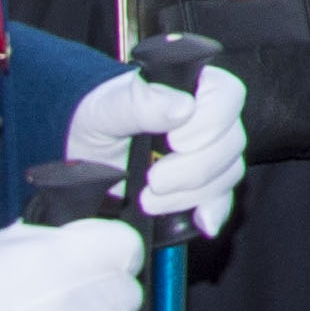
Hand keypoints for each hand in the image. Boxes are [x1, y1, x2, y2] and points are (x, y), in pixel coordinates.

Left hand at [67, 59, 250, 239]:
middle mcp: (210, 119)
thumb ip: (141, 102)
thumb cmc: (96, 118)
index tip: (176, 141)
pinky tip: (199, 221)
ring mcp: (209, 154)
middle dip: (194, 168)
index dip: (212, 121)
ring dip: (192, 193)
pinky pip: (222, 199)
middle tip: (153, 179)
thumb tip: (183, 109)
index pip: (228, 96)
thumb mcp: (107, 107)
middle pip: (231, 142)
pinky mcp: (202, 186)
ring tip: (148, 200)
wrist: (78, 152)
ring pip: (228, 173)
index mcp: (195, 88)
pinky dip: (213, 212)